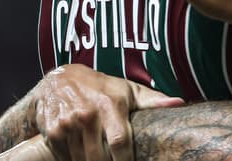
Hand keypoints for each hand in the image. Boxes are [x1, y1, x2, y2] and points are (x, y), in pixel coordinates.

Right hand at [32, 64, 182, 160]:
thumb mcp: (127, 89)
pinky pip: (64, 157)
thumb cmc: (101, 87)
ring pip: (80, 160)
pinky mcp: (51, 131)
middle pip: (98, 157)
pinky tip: (81, 154)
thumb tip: (180, 104)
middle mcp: (87, 114)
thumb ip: (152, 100)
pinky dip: (72, 160)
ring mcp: (66, 123)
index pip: (119, 141)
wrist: (58, 79)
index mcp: (110, 104)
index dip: (126, 160)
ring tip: (100, 158)